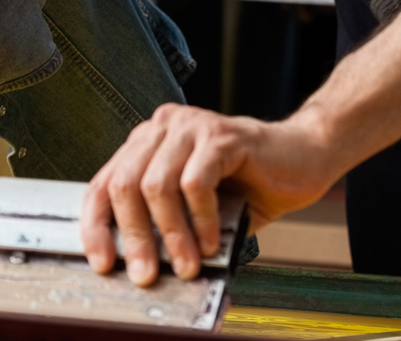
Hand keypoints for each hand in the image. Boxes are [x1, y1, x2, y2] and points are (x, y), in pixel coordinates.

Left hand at [80, 103, 340, 285]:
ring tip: (186, 263)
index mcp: (149, 142)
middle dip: (133, 237)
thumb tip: (141, 263)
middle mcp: (164, 127)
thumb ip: (166, 222)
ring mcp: (191, 127)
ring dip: (169, 234)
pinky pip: (195, 182)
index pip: (104, 182)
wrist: (304, 157)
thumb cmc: (250, 182)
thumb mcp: (196, 207)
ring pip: (156, 185)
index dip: (97, 225)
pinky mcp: (220, 136)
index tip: (102, 261)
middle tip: (146, 272)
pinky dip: (200, 218)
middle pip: (124, 184)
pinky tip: (211, 240)